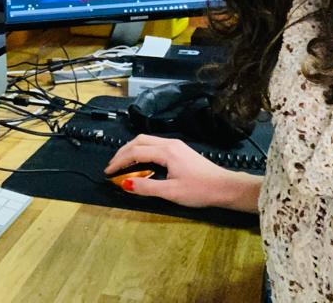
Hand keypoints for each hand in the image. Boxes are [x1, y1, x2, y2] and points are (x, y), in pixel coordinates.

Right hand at [104, 134, 261, 211]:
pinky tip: (140, 162)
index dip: (119, 161)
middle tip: (112, 166)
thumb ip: (147, 187)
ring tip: (122, 164)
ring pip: (147, 141)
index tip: (108, 172)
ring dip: (132, 150)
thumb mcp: (171, 192)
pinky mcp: (180, 150)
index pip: (135, 152)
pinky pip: (154, 145)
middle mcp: (169, 143)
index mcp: (166, 151)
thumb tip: (125, 184)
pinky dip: (142, 151)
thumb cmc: (199, 190)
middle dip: (123, 152)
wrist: (224, 187)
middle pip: (139, 141)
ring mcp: (175, 145)